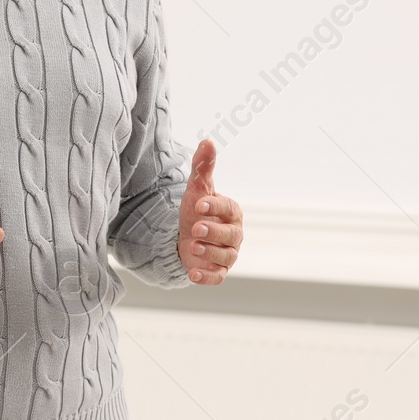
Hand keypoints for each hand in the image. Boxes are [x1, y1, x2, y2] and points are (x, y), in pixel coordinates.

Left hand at [177, 139, 243, 285]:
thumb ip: (203, 167)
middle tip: (195, 228)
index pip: (228, 208)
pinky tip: (192, 275)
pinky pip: (217, 277)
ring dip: (209, 252)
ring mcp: (227, 254)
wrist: (185, 236)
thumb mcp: (197, 188)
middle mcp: (234, 234)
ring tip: (191, 245)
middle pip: (230, 234)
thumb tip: (208, 141)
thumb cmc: (196, 210)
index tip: (198, 204)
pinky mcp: (217, 271)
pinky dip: (206, 278)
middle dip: (213, 231)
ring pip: (224, 256)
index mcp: (232, 212)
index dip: (215, 206)